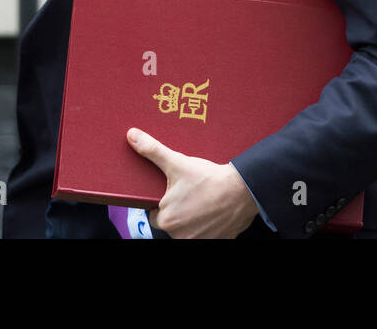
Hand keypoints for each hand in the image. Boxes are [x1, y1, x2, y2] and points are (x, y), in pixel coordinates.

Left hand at [126, 128, 258, 238]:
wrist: (243, 190)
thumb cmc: (209, 179)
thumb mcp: (177, 162)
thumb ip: (152, 150)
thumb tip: (132, 136)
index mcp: (167, 219)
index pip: (155, 214)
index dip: (163, 202)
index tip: (174, 192)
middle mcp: (180, 235)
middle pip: (172, 223)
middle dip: (179, 210)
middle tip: (191, 194)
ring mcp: (200, 241)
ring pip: (189, 230)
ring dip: (193, 219)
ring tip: (203, 201)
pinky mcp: (217, 241)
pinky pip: (207, 235)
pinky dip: (209, 225)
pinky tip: (214, 211)